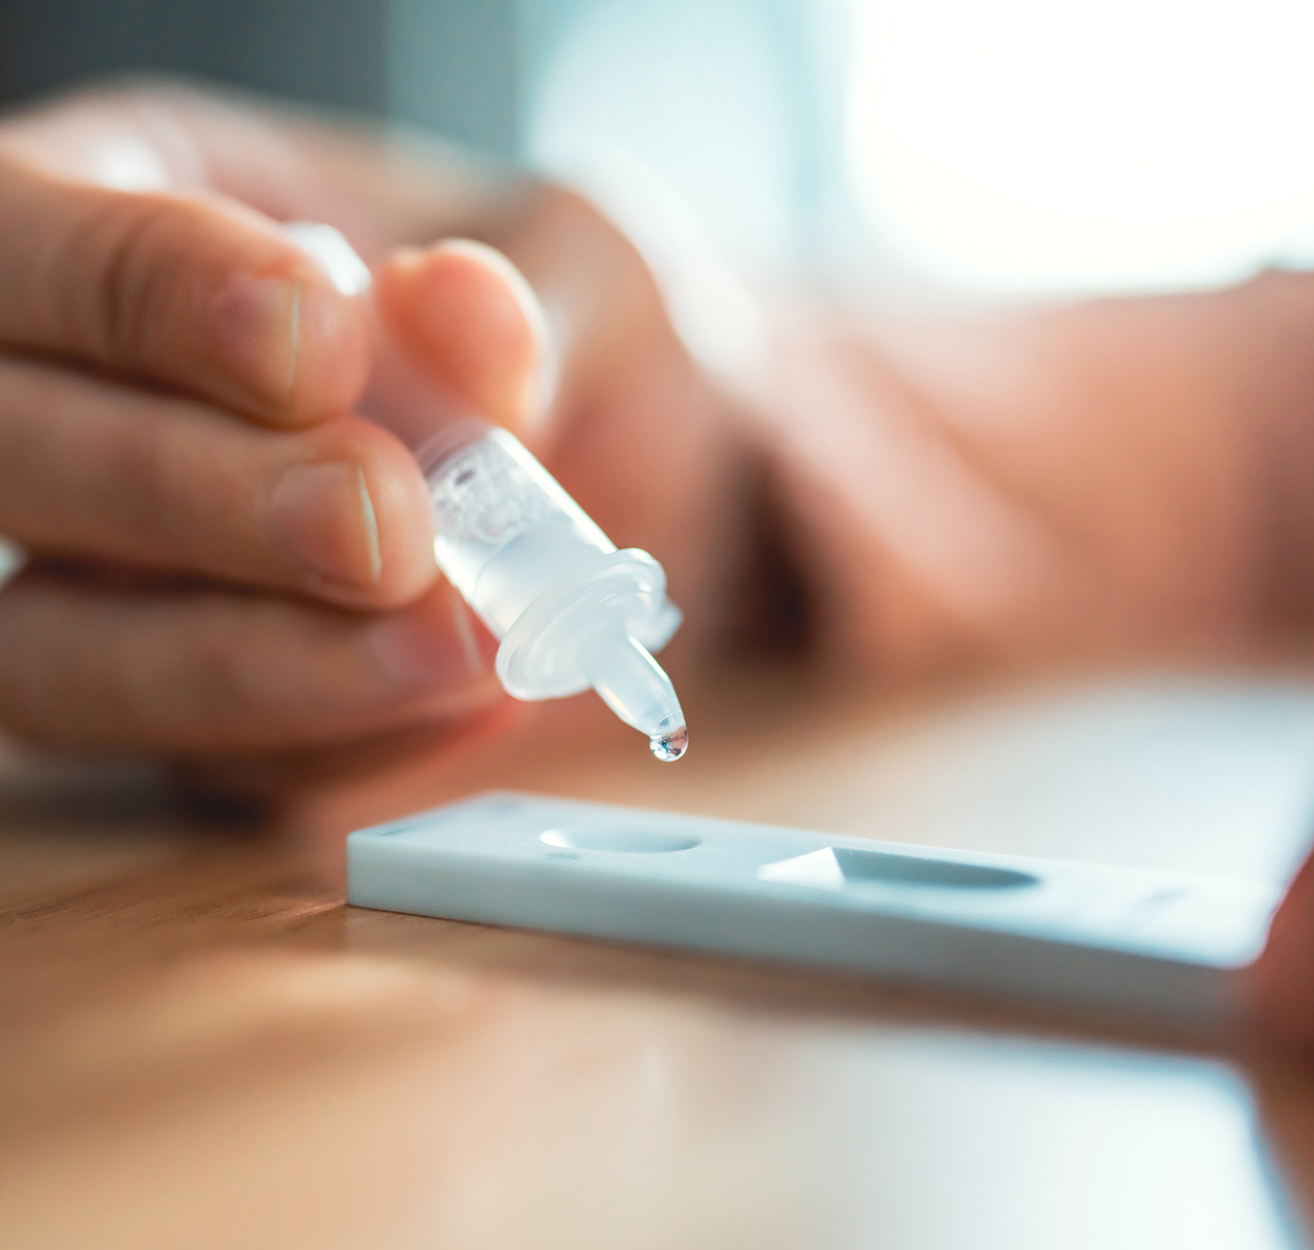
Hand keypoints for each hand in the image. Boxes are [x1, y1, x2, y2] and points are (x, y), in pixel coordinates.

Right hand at [0, 82, 741, 773]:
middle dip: (196, 499)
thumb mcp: (578, 263)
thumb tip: (458, 305)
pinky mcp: (189, 719)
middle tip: (388, 527)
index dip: (145, 292)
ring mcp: (107, 578)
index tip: (320, 346)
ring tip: (456, 646)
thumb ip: (521, 301)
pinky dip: (344, 742)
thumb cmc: (566, 325)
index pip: (30, 242)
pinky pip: (207, 767)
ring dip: (260, 665)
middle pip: (12, 458)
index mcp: (124, 205)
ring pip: (62, 656)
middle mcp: (72, 399)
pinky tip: (475, 698)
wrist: (645, 483)